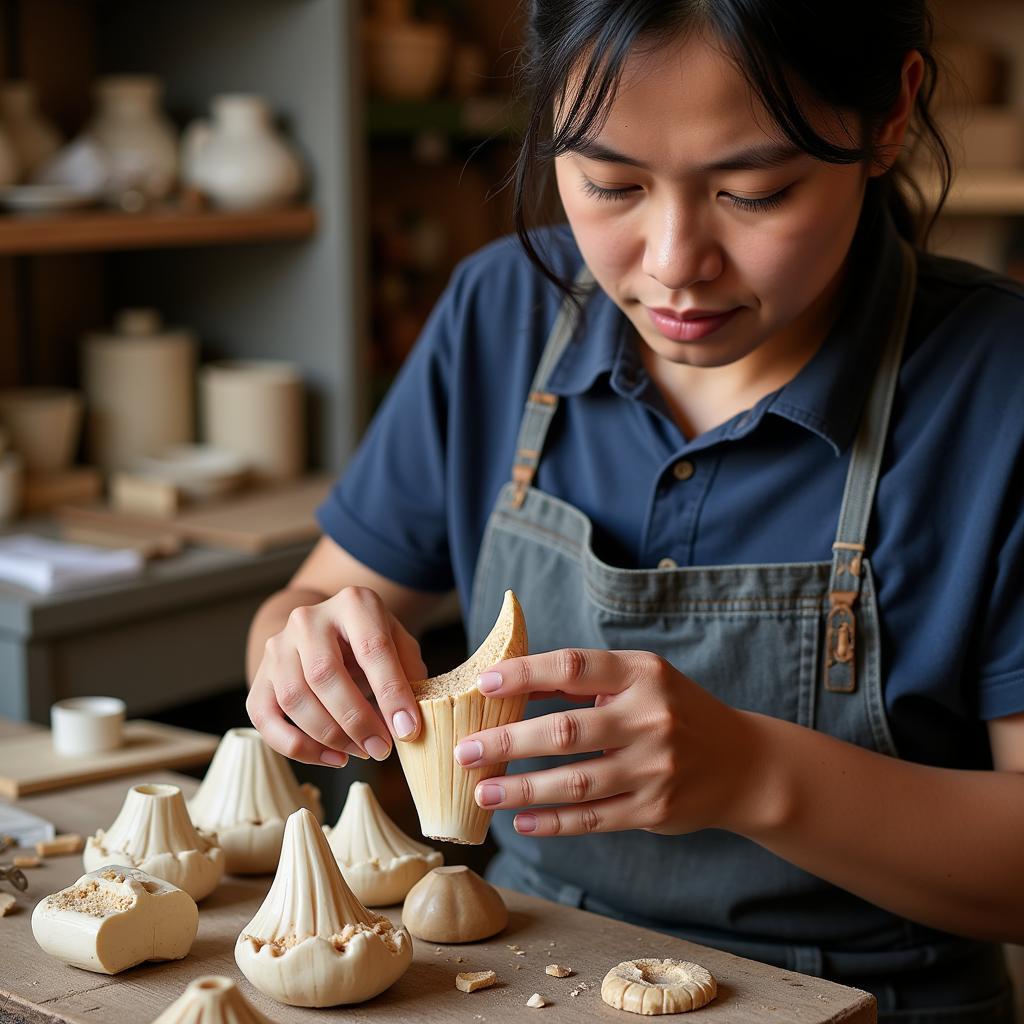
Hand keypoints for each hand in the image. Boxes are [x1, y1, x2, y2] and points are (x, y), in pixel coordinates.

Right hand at [247, 586, 426, 766]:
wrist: (327, 632)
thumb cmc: (371, 642)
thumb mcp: (399, 645)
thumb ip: (409, 676)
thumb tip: (408, 724)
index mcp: (353, 604)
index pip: (372, 648)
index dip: (391, 692)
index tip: (407, 729)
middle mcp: (308, 619)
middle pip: (324, 674)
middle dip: (356, 720)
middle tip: (381, 748)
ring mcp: (278, 646)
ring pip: (294, 698)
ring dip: (330, 735)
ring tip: (360, 751)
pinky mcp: (260, 676)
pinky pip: (265, 719)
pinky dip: (297, 747)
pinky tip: (331, 757)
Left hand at [453, 649, 764, 836]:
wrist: (743, 763)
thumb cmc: (674, 713)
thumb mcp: (640, 681)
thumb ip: (584, 680)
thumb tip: (511, 684)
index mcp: (642, 674)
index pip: (573, 666)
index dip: (525, 674)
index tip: (483, 684)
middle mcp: (650, 717)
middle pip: (565, 731)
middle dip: (508, 742)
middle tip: (465, 751)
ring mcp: (655, 767)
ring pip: (575, 782)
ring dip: (522, 789)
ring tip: (482, 791)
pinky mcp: (655, 809)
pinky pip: (593, 819)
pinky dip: (553, 822)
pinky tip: (520, 821)